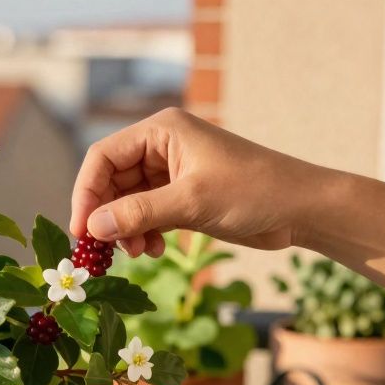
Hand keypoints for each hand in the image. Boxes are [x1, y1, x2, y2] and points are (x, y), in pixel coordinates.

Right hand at [70, 108, 333, 256]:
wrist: (301, 209)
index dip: (87, 193)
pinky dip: (144, 233)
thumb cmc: (253, 192)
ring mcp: (172, 173)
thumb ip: (139, 213)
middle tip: (107, 251)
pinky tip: (154, 250)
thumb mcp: (191, 202)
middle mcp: (162, 147)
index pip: (103, 157)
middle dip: (108, 216)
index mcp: (161, 131)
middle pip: (112, 181)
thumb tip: (93, 228)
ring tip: (139, 253)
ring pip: (127, 201)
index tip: (82, 230)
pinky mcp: (183, 196)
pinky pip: (147, 214)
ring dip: (126, 229)